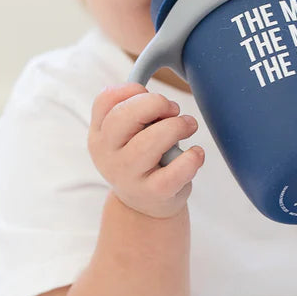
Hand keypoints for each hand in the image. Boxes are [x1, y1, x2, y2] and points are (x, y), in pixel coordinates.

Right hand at [88, 83, 204, 218]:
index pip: (105, 101)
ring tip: (188, 126)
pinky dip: (191, 158)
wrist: (145, 205)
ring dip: (176, 127)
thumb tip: (162, 101)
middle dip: (155, 103)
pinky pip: (174, 172)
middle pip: (123, 116)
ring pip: (148, 142)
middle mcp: (107, 155)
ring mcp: (128, 175)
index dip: (132, 90)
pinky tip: (196, 153)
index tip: (150, 95)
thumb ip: (136, 112)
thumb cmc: (141, 159)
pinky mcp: (153, 193)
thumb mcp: (128, 136)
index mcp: (99, 134)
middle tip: (173, 109)